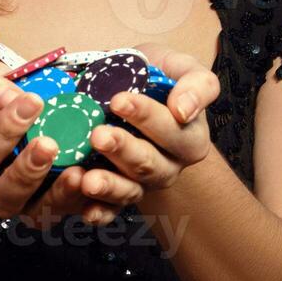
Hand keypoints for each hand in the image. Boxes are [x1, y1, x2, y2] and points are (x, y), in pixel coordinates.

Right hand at [0, 60, 145, 230]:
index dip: (4, 131)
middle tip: (50, 143)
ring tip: (77, 171)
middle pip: (1, 196)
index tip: (34, 101)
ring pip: (35, 213)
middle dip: (27, 171)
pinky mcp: (49, 208)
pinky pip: (66, 213)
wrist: (1, 121)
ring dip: (57, 194)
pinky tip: (93, 182)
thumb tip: (13, 99)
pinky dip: (81, 202)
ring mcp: (20, 204)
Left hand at [81, 43, 220, 200]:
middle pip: (149, 164)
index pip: (172, 131)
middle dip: (123, 150)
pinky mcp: (117, 195)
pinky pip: (111, 210)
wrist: (128, 89)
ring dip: (109, 186)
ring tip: (88, 180)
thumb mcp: (182, 68)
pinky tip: (85, 210)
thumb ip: (196, 85)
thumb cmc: (156, 78)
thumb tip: (183, 111)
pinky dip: (98, 212)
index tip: (119, 100)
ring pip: (130, 190)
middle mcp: (169, 166)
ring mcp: (143, 184)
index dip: (146, 116)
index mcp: (190, 139)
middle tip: (98, 135)